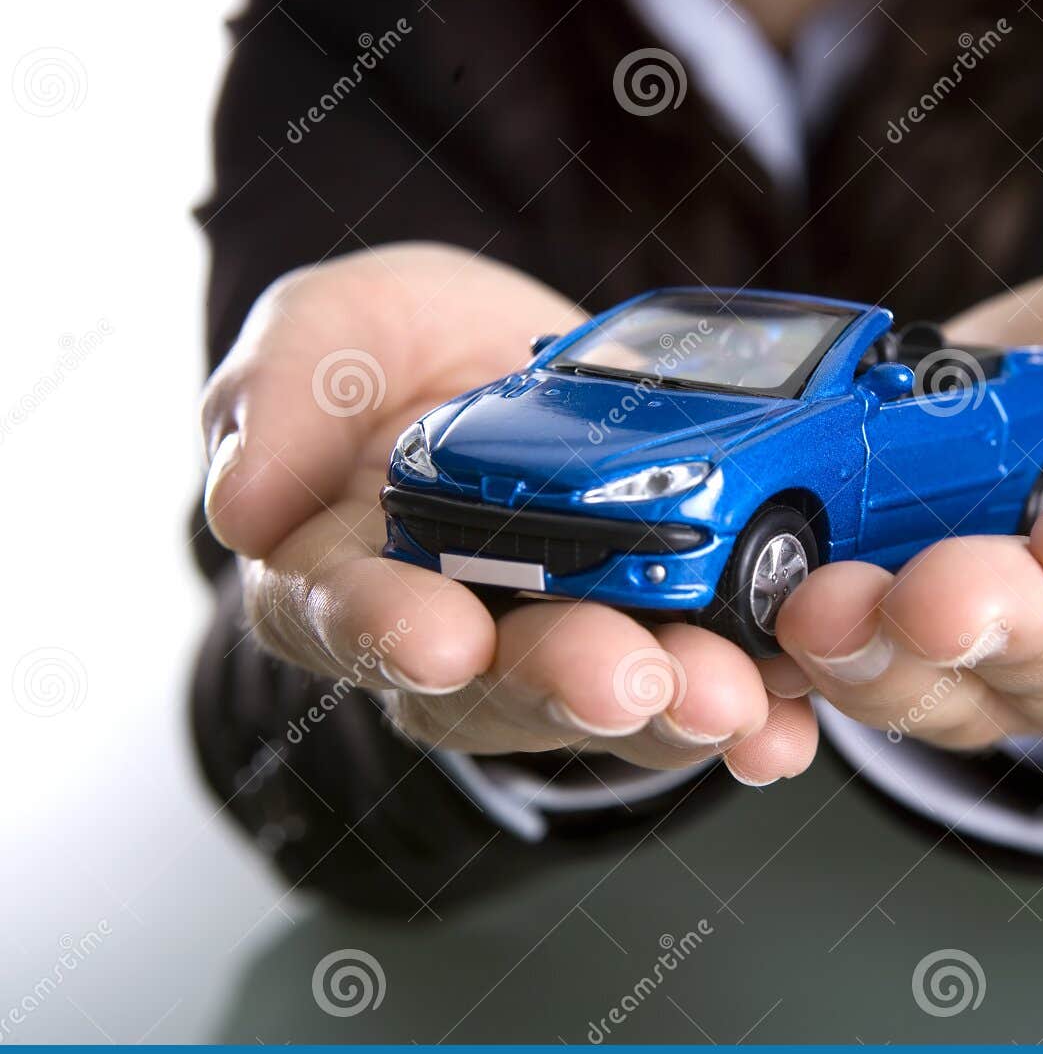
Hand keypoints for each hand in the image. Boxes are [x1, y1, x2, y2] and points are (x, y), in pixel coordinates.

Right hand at [200, 244, 816, 783]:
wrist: (522, 366)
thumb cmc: (406, 358)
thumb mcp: (334, 330)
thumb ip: (280, 394)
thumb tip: (242, 503)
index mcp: (348, 573)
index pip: (351, 618)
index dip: (390, 633)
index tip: (439, 637)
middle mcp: (455, 637)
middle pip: (498, 687)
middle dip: (564, 682)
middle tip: (626, 674)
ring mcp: (562, 650)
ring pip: (612, 704)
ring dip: (672, 710)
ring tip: (733, 698)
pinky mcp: (661, 643)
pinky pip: (702, 692)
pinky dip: (754, 712)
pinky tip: (790, 723)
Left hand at [775, 261, 1042, 749]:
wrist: (1021, 386)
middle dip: (997, 626)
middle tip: (928, 591)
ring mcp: (1015, 677)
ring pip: (961, 700)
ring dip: (887, 665)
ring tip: (822, 610)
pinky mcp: (917, 676)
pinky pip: (867, 695)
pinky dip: (810, 680)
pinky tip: (770, 644)